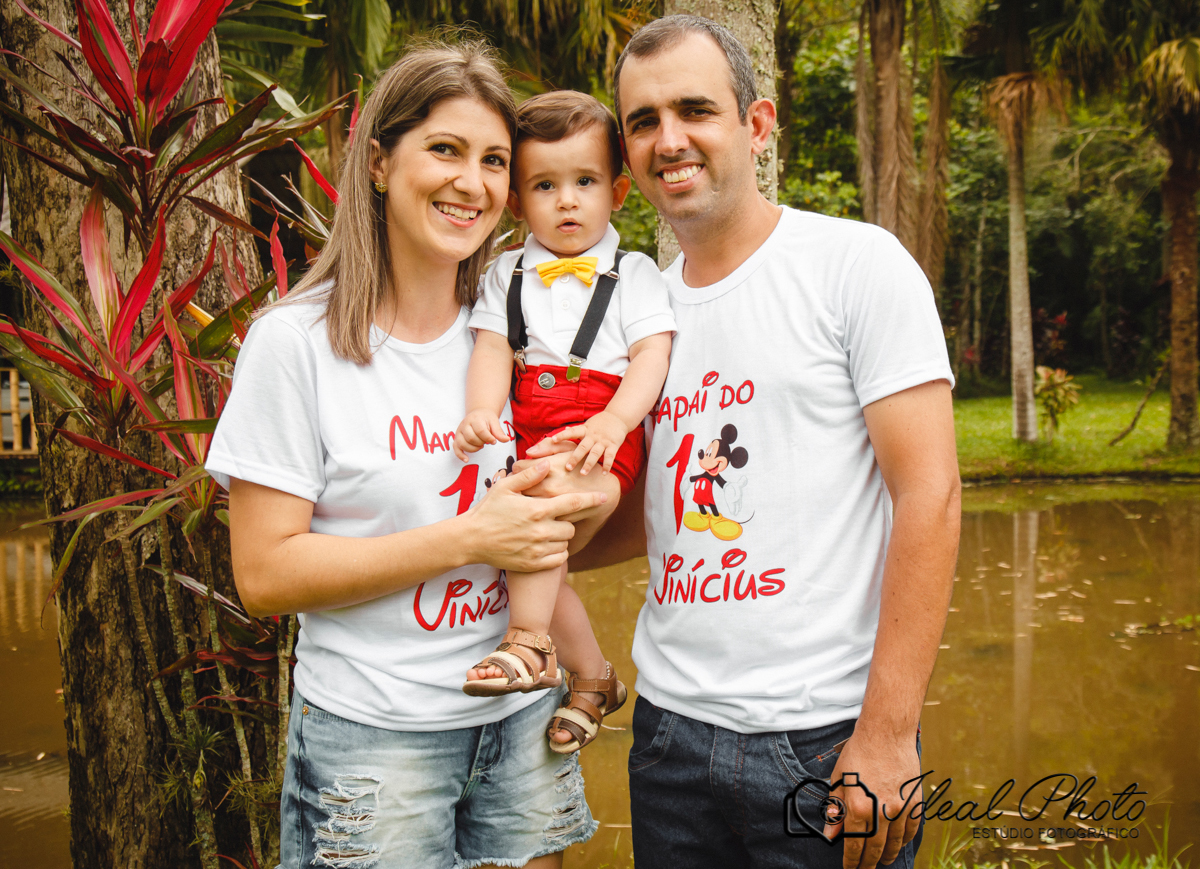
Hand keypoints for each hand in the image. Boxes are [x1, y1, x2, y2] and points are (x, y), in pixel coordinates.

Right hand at [454, 409, 508, 460]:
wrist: (478, 414)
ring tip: (480, 445)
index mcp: (475, 419)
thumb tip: (507, 440)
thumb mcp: (494, 422)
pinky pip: (455, 448)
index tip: (494, 441)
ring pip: (462, 444)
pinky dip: (460, 455)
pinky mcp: (457, 438)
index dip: (488, 438)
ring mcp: (459, 432)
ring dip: (473, 449)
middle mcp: (464, 425)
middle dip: (481, 443)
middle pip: (471, 438)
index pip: (480, 431)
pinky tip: (467, 459)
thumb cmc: (486, 418)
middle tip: (486, 442)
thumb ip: (499, 432)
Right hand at [460, 460, 607, 572]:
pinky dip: (556, 553)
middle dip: (567, 522)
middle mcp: (540, 531)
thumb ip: (529, 476)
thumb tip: (548, 465)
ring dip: (561, 538)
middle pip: (571, 527)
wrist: (471, 540)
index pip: (573, 504)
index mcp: (537, 509)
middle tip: (552, 519)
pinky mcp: (532, 564)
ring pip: (565, 544)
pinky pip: (558, 559)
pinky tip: (545, 545)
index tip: (604, 497)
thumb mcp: (504, 487)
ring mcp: (537, 550)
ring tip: (545, 531)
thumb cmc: (487, 510)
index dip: (591, 499)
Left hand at [512, 449, 619, 524]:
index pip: (517, 467)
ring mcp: (551, 503)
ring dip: (523, 498)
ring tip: (528, 495)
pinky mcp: (555, 517)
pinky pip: (535, 514)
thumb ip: (547, 447)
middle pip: (516, 486)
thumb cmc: (584, 467)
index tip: (522, 472)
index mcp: (548, 467)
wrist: (605, 491)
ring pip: (523, 502)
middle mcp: (547, 486)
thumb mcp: (569, 450)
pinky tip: (537, 506)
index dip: (518, 469)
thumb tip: (528, 452)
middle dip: (517, 485)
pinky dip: (533, 510)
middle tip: (522, 485)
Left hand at [548, 410, 628, 474]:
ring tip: (583, 473)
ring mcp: (604, 441)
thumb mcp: (587, 424)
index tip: (553, 440)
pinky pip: (610, 456)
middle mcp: (593, 436)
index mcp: (585, 430)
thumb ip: (577, 430)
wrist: (618, 417)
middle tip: (567, 468)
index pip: (572, 432)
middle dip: (575, 457)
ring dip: (589, 464)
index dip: (562, 435)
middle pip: (583, 447)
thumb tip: (564, 430)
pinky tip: (603, 474)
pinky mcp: (614, 445)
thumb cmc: (600, 423)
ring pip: (595, 453)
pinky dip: (607, 465)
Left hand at [822, 729, 921, 868]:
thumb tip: (831, 834)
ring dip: (888, 855)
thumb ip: (836, 810)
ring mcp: (900, 808)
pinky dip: (905, 840)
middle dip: (868, 863)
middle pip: (875, 848)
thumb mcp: (839, 780)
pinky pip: (911, 829)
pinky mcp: (914, 802)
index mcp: (858, 808)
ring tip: (883, 861)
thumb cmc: (859, 753)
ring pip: (895, 842)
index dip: (851, 861)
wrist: (886, 733)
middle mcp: (881, 812)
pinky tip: (899, 844)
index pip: (854, 845)